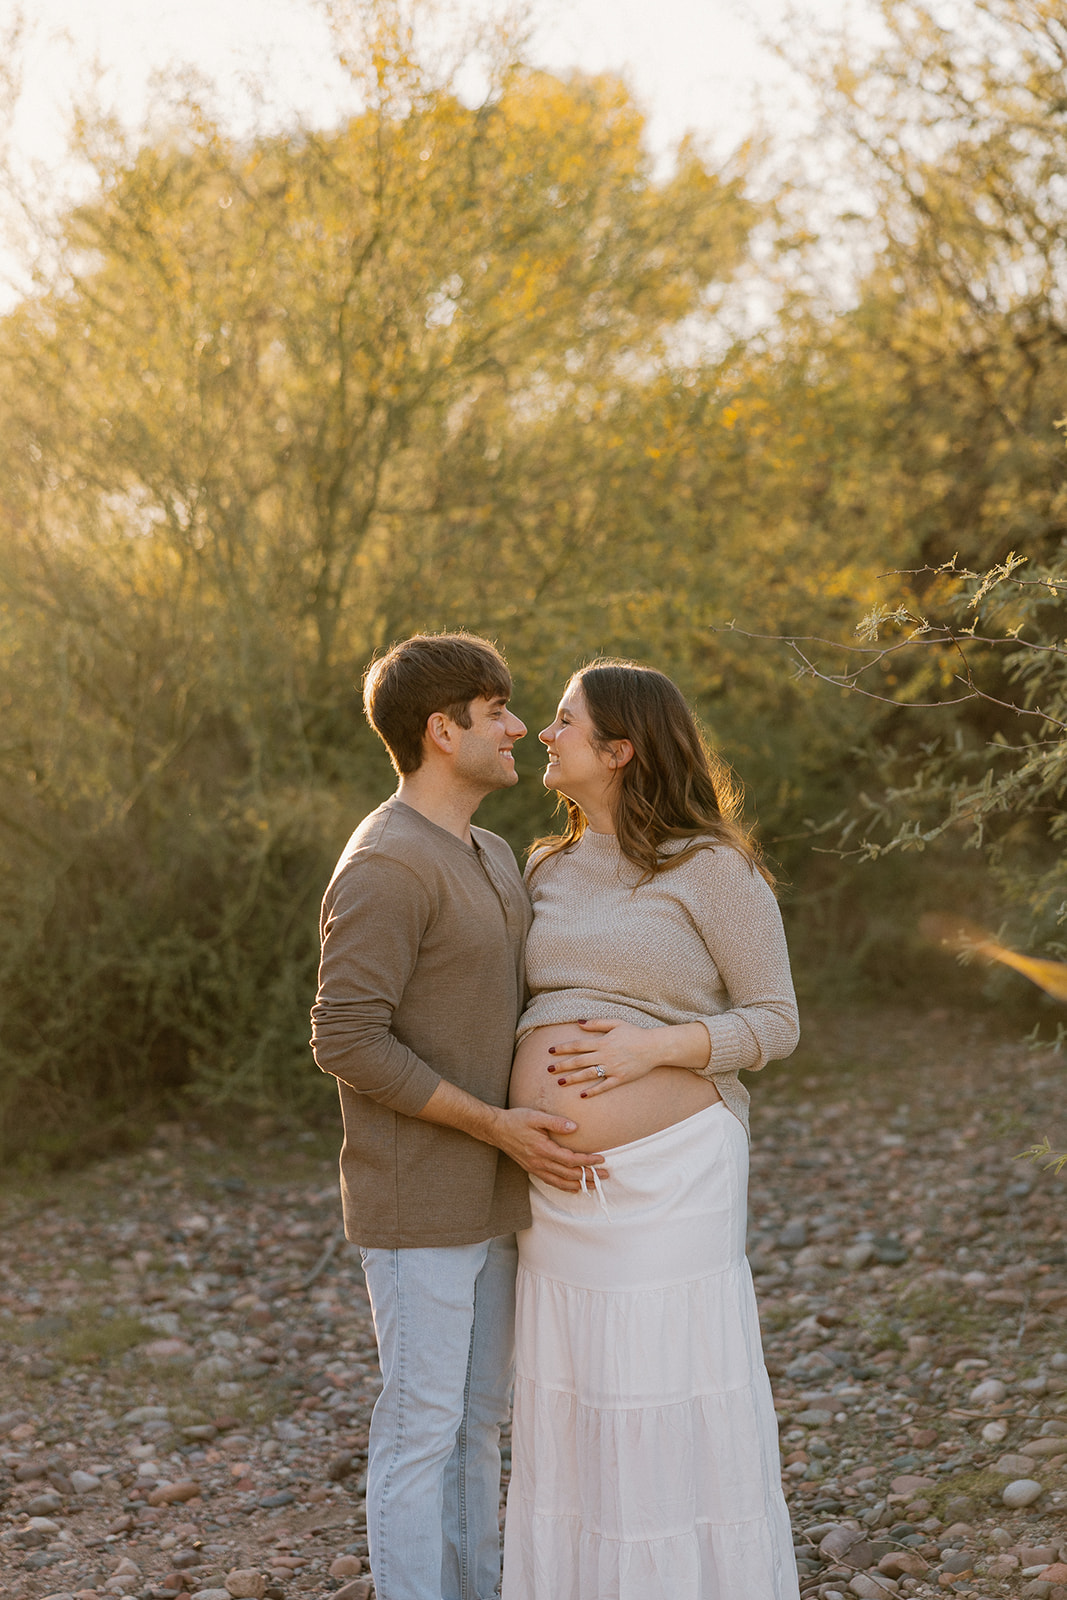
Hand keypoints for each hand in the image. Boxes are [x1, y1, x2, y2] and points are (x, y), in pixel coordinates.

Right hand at [490, 1106, 608, 1191]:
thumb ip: (556, 1122)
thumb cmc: (516, 1120)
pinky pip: (551, 1182)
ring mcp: (536, 1168)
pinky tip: (574, 1188)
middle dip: (589, 1176)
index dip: (587, 1161)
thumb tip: (574, 1127)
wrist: (496, 1129)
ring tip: (595, 1185)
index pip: (570, 1160)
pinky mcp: (532, 1169)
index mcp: (543, 1149)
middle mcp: (540, 1162)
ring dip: (580, 1185)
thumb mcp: (536, 1116)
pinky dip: (565, 1187)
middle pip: (569, 1174)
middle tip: (606, 1176)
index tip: (601, 1159)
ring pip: (561, 1182)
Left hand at [546, 1018, 708, 1095]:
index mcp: (602, 1042)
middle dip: (562, 1065)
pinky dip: (593, 1091)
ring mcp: (612, 1068)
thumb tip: (579, 1022)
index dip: (563, 1048)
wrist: (654, 1047)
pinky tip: (582, 1095)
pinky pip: (604, 1086)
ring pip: (588, 1074)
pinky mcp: (620, 1078)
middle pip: (579, 1061)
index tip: (550, 1051)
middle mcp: (605, 1056)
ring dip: (573, 1079)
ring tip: (560, 1083)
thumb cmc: (635, 1033)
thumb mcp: (616, 1023)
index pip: (578, 1045)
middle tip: (548, 1070)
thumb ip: (596, 1023)